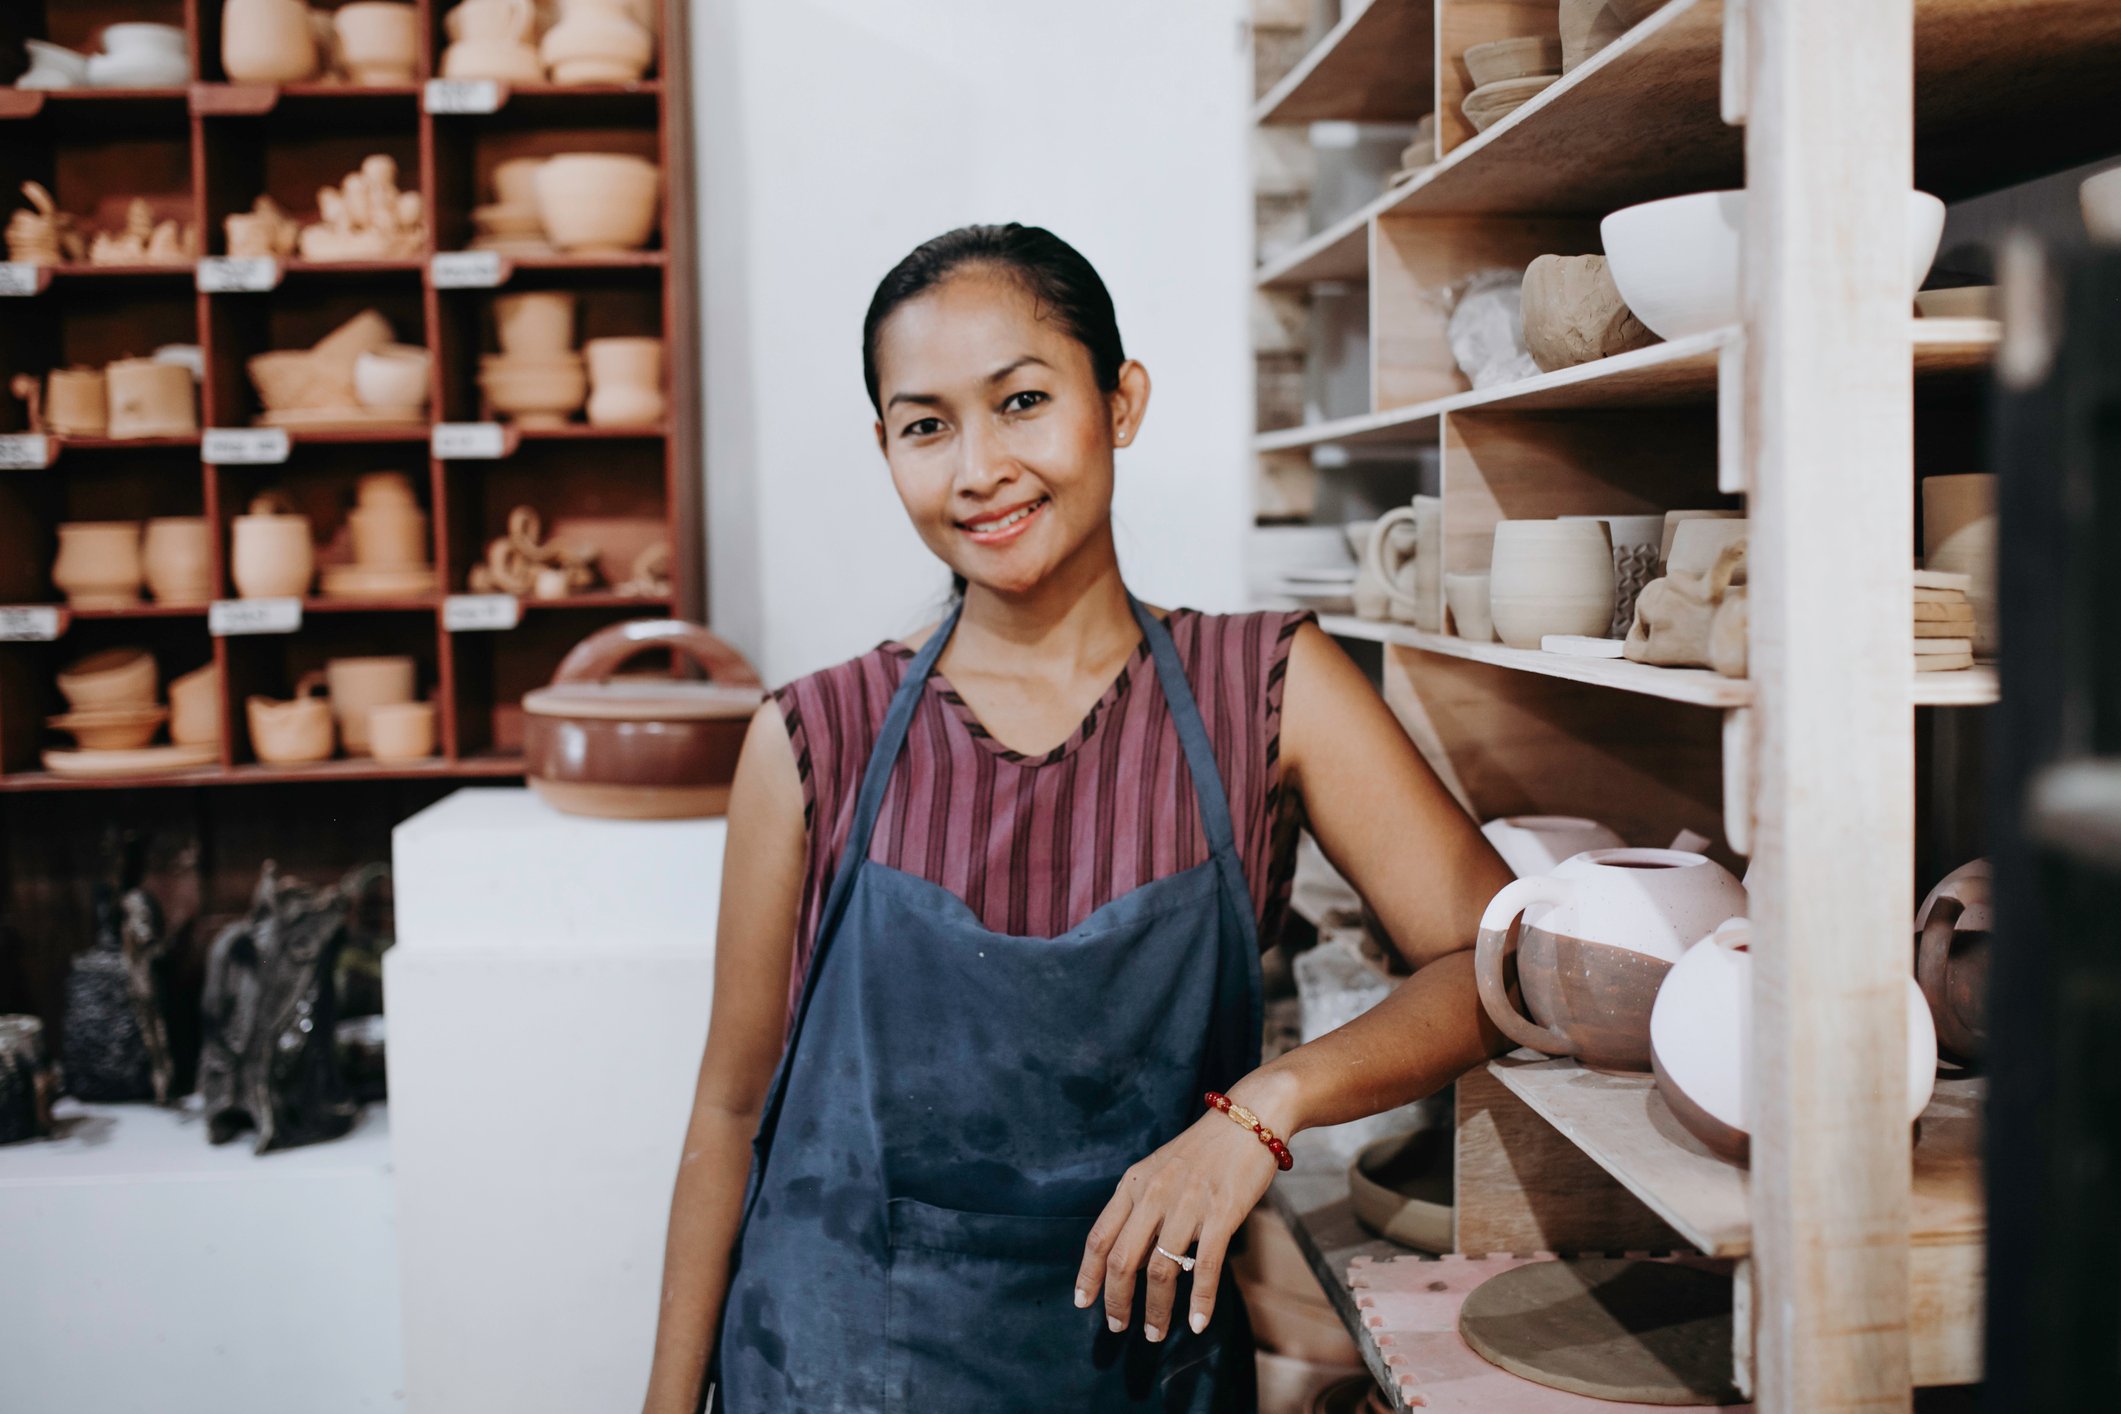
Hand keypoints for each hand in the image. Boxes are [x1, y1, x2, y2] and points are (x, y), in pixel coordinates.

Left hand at [1073, 1076, 1297, 1342]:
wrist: (1247, 1120)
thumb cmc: (1203, 1150)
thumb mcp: (1158, 1168)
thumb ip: (1140, 1206)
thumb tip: (1130, 1255)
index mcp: (1133, 1183)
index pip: (1099, 1237)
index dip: (1088, 1275)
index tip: (1083, 1303)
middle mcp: (1153, 1194)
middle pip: (1122, 1260)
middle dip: (1117, 1301)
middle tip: (1118, 1328)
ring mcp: (1186, 1204)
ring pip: (1160, 1270)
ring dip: (1156, 1309)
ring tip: (1155, 1333)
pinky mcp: (1221, 1213)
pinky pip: (1205, 1266)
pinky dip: (1200, 1300)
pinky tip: (1197, 1322)